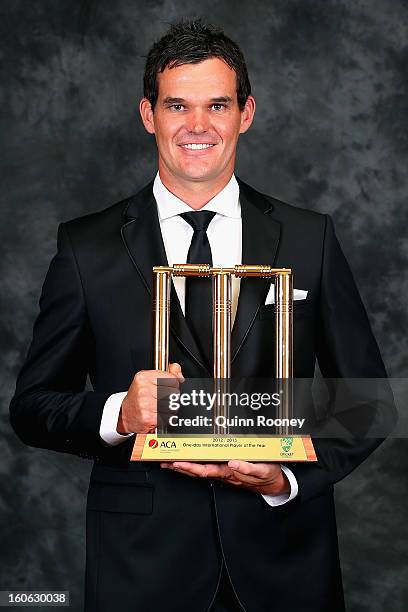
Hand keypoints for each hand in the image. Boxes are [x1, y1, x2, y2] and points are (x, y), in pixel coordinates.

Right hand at [117, 363, 183, 433]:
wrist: (125, 414)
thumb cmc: (139, 397)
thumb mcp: (150, 379)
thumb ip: (169, 373)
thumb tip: (180, 377)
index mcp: (143, 377)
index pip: (172, 379)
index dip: (173, 385)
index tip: (168, 387)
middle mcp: (143, 390)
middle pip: (173, 393)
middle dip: (172, 397)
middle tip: (163, 399)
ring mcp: (145, 404)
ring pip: (172, 406)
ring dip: (170, 409)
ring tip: (160, 407)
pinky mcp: (148, 418)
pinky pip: (168, 417)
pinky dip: (166, 418)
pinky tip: (157, 415)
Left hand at [161, 460, 289, 495]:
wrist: (274, 483)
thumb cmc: (267, 475)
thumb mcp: (262, 470)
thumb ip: (248, 467)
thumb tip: (233, 462)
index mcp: (229, 473)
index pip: (205, 470)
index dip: (190, 467)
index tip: (178, 463)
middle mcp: (223, 474)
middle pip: (197, 471)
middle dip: (181, 468)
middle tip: (166, 462)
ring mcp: (223, 473)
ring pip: (200, 471)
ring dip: (184, 468)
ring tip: (170, 462)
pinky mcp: (226, 470)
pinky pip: (207, 468)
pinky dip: (195, 466)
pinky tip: (187, 463)